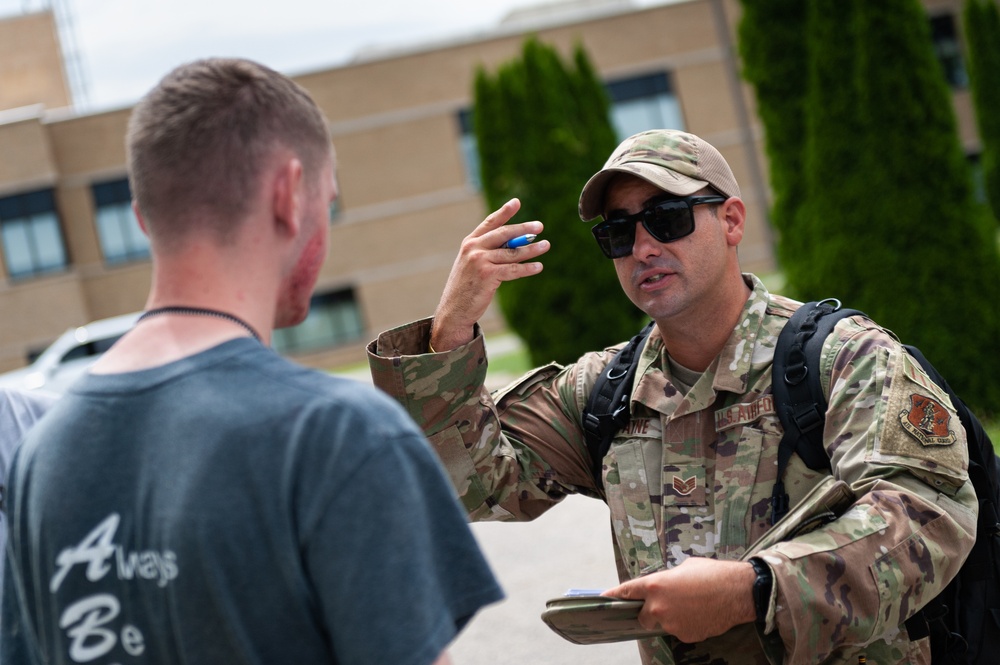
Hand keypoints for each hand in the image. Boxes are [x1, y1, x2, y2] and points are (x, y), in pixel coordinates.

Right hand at [430, 198, 549, 350]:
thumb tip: (517, 245)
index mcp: (469, 243)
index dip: (504, 212)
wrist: (453, 310)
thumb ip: (490, 253)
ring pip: (512, 252)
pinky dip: (527, 268)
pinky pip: (513, 269)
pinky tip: (538, 267)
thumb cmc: (466, 289)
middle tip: (539, 227)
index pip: (489, 223)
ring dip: (532, 249)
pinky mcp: (487, 275)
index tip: (516, 202)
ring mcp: (479, 260)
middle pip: (504, 234)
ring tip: (546, 245)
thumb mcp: (473, 265)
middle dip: (523, 229)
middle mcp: (473, 248)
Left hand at [603, 557, 755, 642]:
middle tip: (667, 603)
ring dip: (671, 617)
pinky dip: (685, 625)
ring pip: (662, 624)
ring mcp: (671, 623)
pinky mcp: (685, 635)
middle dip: (649, 611)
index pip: (627, 591)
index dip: (614, 595)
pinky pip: (679, 631)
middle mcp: (658, 606)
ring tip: (691, 605)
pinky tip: (700, 614)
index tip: (603, 599)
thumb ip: (667, 579)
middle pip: (642, 616)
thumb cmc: (712, 573)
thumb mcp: (683, 568)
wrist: (738, 592)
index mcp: (655, 584)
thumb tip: (663, 586)